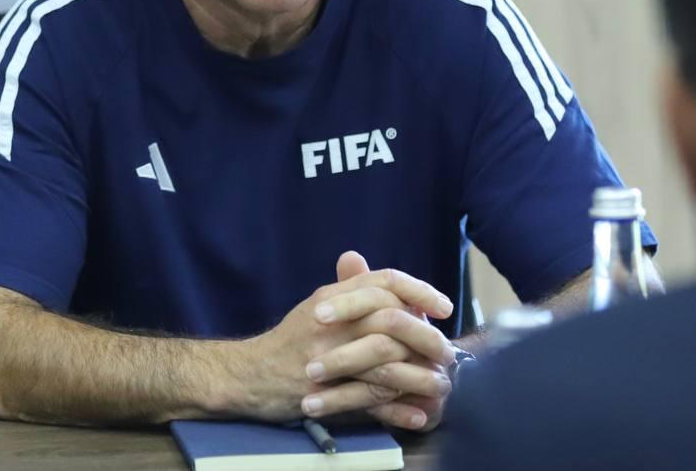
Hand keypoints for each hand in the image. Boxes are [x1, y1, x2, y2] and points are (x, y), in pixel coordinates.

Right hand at [230, 253, 452, 425]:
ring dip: (420, 376)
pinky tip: (419, 415)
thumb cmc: (290, 341)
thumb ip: (354, 292)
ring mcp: (326, 357)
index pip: (385, 281)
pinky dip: (398, 410)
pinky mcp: (323, 391)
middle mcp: (331, 321)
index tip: (445, 307)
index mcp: (332, 297)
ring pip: (386, 363)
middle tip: (448, 353)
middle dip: (427, 337)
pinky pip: (370, 400)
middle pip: (392, 320)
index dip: (420, 291)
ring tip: (442, 386)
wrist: (248, 375)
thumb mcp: (320, 307)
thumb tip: (394, 285)